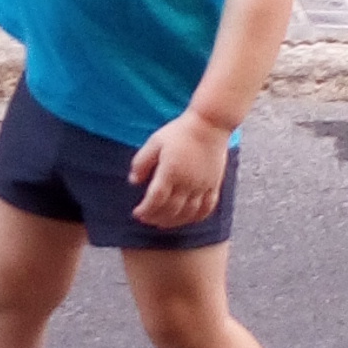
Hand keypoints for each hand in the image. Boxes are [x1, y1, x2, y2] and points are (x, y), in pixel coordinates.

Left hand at [129, 109, 230, 228]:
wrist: (210, 124)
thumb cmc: (180, 131)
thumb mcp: (155, 142)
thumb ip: (142, 162)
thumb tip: (133, 181)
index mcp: (171, 172)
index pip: (156, 200)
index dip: (145, 210)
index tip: (137, 213)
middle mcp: (187, 182)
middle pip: (171, 210)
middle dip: (156, 218)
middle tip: (147, 219)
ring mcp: (203, 185)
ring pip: (189, 213)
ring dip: (174, 222)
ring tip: (163, 223)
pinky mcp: (214, 184)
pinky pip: (207, 208)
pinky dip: (196, 218)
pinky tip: (187, 218)